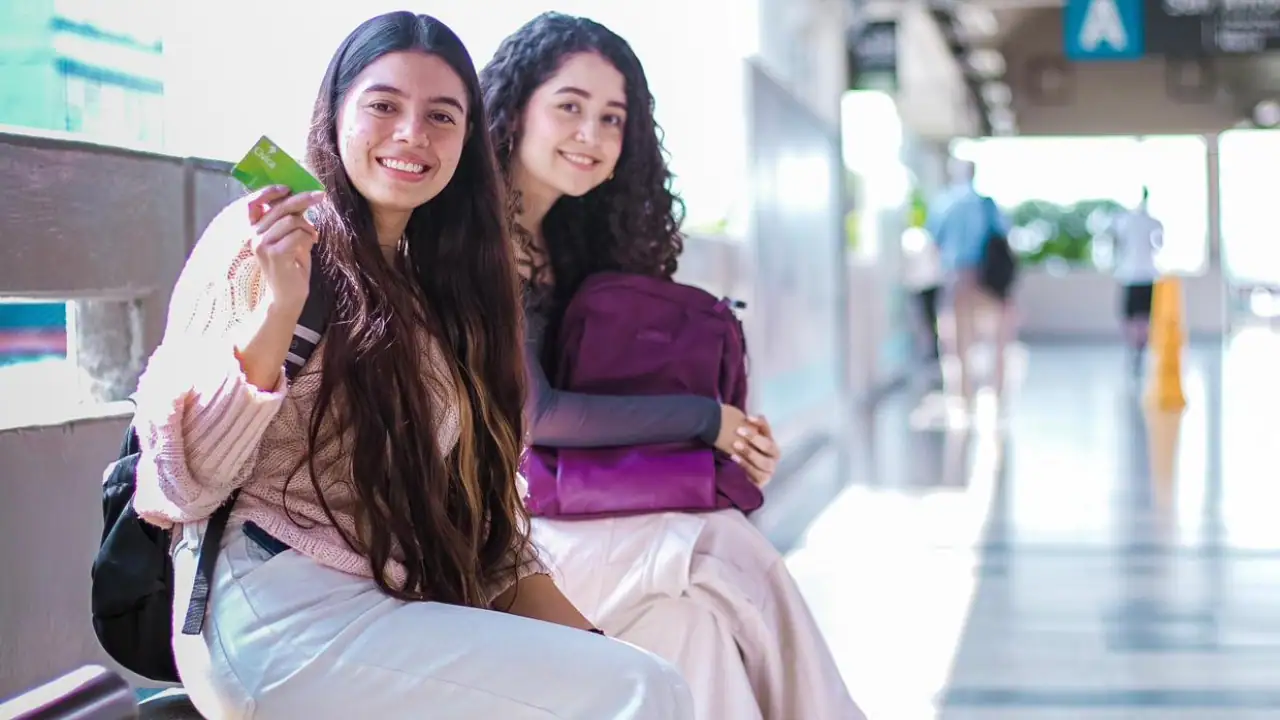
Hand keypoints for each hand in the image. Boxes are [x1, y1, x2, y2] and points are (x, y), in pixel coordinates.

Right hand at [247, 186, 324, 312]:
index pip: (253, 203)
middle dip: (303, 199)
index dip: (269, 191)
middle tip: (320, 195)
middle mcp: (252, 235)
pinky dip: (308, 238)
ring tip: (312, 236)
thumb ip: (290, 220)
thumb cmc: (290, 266)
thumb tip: (302, 198)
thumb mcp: (289, 237)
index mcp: (252, 229)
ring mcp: (261, 244)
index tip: (288, 187)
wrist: (287, 295)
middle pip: (279, 208)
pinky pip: (298, 235)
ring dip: (308, 227)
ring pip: (291, 220)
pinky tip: (310, 245)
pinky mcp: (274, 254)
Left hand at [717, 408, 780, 486]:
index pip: (768, 431)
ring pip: (764, 462)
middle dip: (754, 438)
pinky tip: (734, 457)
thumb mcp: (747, 440)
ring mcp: (769, 472)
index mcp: (772, 445)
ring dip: (750, 452)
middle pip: (769, 446)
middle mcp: (773, 458)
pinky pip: (756, 475)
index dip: (760, 423)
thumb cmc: (742, 453)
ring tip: (735, 444)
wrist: (736, 473)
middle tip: (739, 431)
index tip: (747, 417)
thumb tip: (760, 415)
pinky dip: (745, 465)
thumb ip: (753, 428)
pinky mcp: (761, 483)